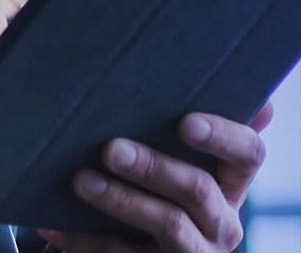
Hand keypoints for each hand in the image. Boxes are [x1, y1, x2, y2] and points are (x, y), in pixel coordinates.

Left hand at [36, 100, 276, 252]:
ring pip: (166, 225)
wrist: (128, 250)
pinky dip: (84, 239)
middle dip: (154, 167)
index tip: (184, 121)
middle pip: (198, 189)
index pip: (249, 154)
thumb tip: (207, 66)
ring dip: (120, 200)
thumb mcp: (166, 147)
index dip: (223, 135)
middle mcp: (222, 220)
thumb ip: (181, 111)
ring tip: (80, 179)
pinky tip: (51, 221)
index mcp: (230, 180)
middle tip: (110, 146)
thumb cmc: (147, 180)